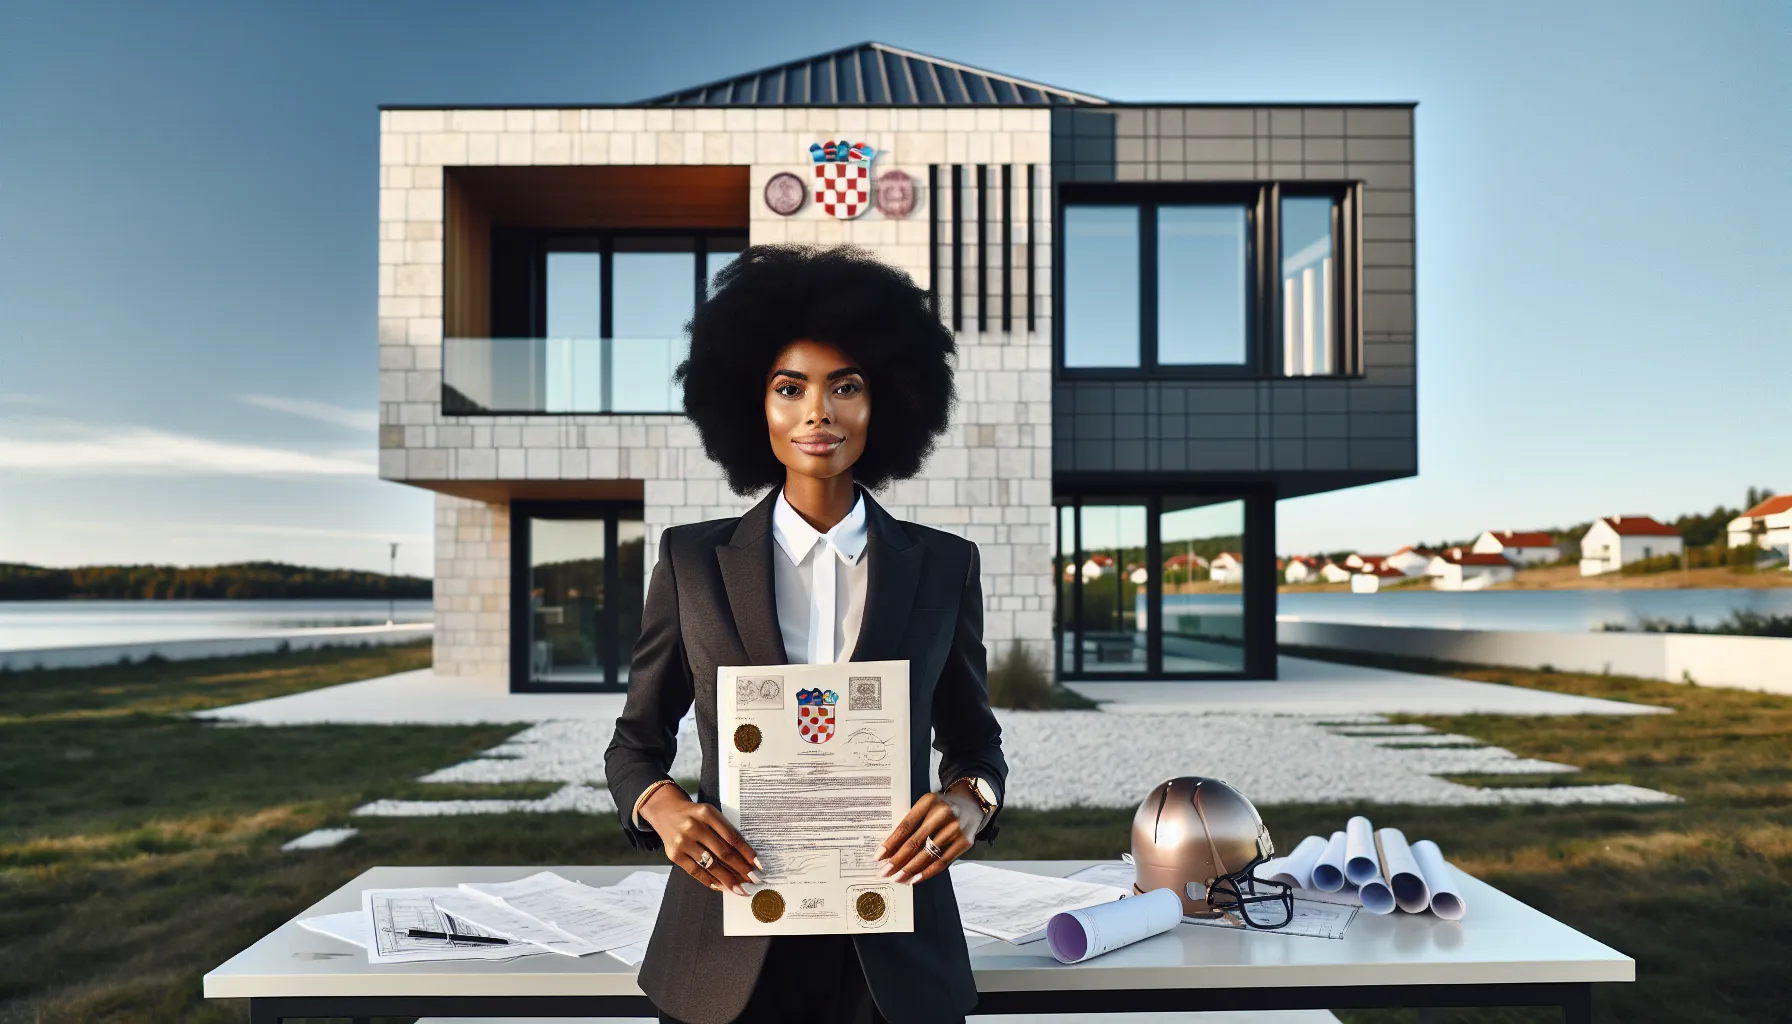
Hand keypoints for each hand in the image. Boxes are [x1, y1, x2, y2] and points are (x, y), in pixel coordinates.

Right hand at [641, 783, 761, 895]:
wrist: (665, 811)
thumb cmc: (694, 814)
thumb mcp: (709, 813)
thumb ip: (724, 829)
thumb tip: (744, 856)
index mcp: (707, 813)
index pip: (732, 837)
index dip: (746, 852)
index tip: (758, 865)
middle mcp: (694, 827)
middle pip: (723, 852)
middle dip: (740, 869)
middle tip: (752, 880)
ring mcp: (683, 842)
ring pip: (710, 865)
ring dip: (727, 879)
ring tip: (739, 888)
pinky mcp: (674, 855)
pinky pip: (695, 871)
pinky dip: (709, 880)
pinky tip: (720, 886)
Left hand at [876, 791, 971, 884]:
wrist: (971, 805)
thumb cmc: (941, 809)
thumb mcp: (926, 807)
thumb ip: (911, 822)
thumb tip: (890, 850)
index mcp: (928, 801)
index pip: (905, 826)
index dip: (891, 843)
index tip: (879, 856)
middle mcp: (943, 813)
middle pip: (915, 842)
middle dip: (897, 860)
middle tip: (885, 872)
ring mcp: (955, 828)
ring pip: (928, 854)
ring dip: (910, 869)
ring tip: (898, 878)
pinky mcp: (964, 842)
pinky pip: (942, 862)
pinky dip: (927, 872)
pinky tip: (915, 878)